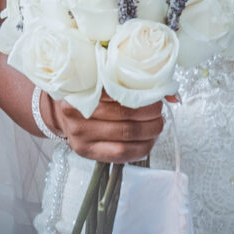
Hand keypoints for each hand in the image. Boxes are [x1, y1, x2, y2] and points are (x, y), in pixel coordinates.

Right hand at [45, 91, 169, 165]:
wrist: (61, 113)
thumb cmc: (88, 93)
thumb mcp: (104, 79)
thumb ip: (133, 82)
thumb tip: (172, 95)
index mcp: (82, 88)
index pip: (119, 90)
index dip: (144, 93)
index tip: (155, 93)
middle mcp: (77, 113)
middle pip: (126, 114)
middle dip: (151, 113)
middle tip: (159, 109)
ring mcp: (80, 135)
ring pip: (127, 135)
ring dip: (151, 131)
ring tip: (157, 124)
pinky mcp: (86, 152)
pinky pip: (121, 154)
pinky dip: (142, 148)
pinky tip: (149, 141)